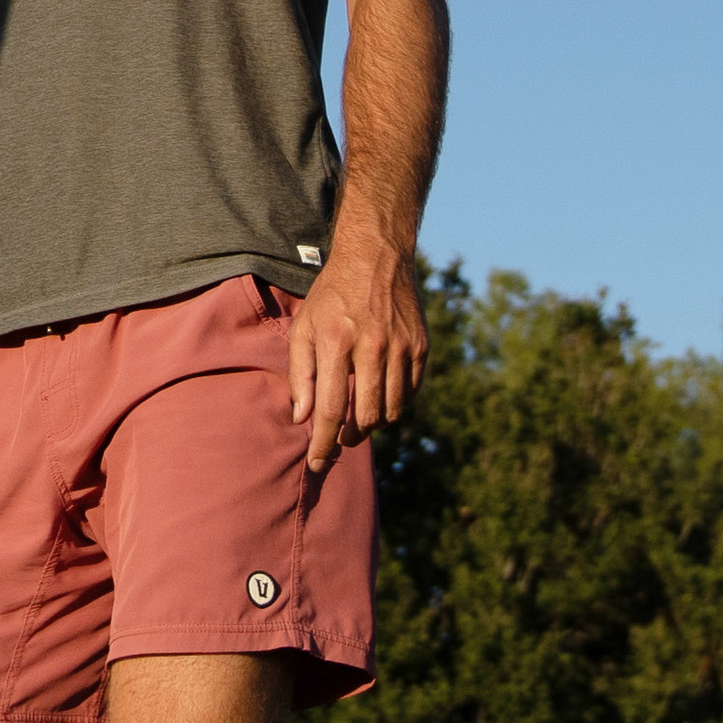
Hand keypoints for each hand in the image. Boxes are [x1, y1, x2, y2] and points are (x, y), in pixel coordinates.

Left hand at [284, 258, 420, 474]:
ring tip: (360, 415)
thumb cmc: (332, 296)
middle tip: (342, 436)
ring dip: (374, 423)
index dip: (324, 443)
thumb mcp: (304, 328)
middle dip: (351, 436)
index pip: (331, 408)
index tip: (317, 463)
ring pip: (392, 410)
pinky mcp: (422, 347)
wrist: (376, 258)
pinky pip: (411, 394)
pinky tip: (380, 397)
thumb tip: (302, 418)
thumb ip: (300, 374)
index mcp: (337, 341)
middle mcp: (373, 346)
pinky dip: (395, 405)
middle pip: (367, 416)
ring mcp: (402, 347)